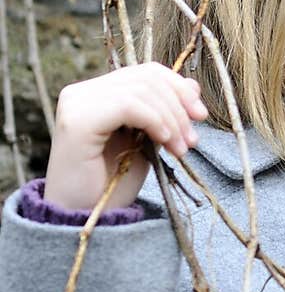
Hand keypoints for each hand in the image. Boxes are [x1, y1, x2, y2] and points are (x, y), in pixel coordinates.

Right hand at [44, 63, 208, 211]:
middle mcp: (82, 92)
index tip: (200, 116)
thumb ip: (164, 113)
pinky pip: (128, 105)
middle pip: (146, 78)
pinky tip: (165, 142)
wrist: (86, 218)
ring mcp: (76, 103)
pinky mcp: (78, 119)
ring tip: (181, 150)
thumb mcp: (148, 143)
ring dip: (171, 119)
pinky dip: (155, 121)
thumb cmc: (113, 185)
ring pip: (141, 89)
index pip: (145, 73)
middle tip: (193, 140)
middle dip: (179, 107)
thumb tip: (192, 84)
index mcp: (97, 94)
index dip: (178, 88)